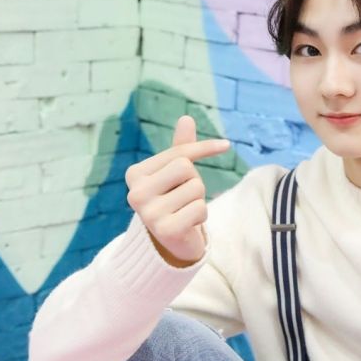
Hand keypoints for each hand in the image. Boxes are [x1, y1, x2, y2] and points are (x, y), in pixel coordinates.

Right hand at [125, 116, 230, 265]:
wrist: (172, 241)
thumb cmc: (174, 199)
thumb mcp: (175, 173)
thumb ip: (181, 148)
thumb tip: (186, 118)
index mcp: (134, 174)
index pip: (179, 154)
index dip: (204, 149)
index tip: (226, 145)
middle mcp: (135, 193)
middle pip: (187, 169)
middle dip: (195, 181)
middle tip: (184, 196)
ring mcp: (148, 213)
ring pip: (196, 189)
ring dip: (198, 200)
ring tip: (184, 210)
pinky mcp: (165, 230)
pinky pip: (200, 209)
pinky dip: (201, 216)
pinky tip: (187, 223)